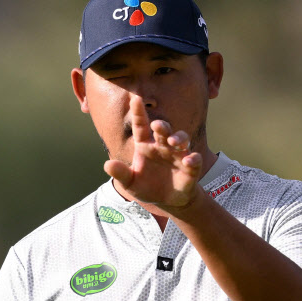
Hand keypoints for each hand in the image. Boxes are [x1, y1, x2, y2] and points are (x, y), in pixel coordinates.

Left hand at [104, 95, 202, 209]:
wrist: (167, 201)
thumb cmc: (147, 187)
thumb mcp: (130, 183)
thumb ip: (121, 174)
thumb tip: (107, 165)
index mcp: (145, 146)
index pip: (142, 126)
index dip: (139, 113)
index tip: (135, 99)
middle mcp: (162, 146)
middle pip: (163, 130)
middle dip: (162, 126)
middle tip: (157, 125)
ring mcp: (177, 155)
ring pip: (181, 139)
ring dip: (179, 138)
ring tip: (173, 142)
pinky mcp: (190, 167)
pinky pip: (194, 159)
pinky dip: (193, 159)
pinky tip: (188, 161)